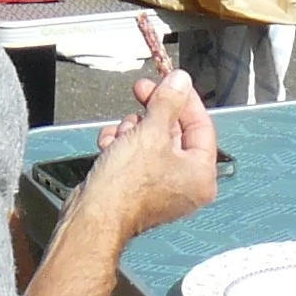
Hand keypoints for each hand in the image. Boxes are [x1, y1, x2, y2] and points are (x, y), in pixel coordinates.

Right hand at [87, 69, 217, 237]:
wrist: (93, 216)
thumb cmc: (126, 187)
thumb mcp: (151, 132)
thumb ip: (169, 102)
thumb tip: (180, 82)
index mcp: (201, 175)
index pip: (201, 125)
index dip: (184, 99)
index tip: (171, 80)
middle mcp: (186, 184)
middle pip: (174, 131)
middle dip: (151, 113)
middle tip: (142, 90)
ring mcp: (161, 187)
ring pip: (150, 140)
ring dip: (132, 129)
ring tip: (121, 134)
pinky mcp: (138, 188)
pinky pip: (135, 155)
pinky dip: (121, 145)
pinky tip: (109, 145)